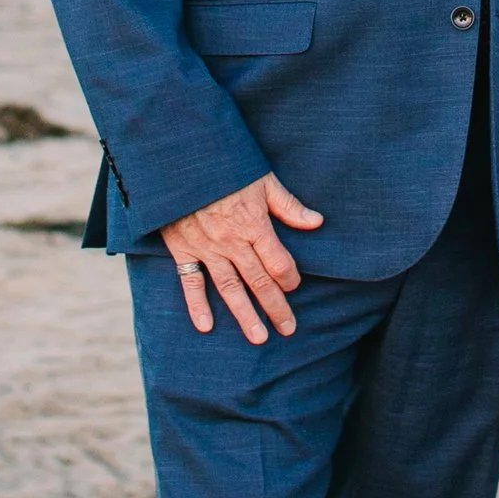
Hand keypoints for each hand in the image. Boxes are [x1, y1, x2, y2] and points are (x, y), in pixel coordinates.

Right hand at [161, 173, 325, 342]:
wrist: (181, 160)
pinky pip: (190, 281)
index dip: (290, 278)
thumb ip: (288, 205)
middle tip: (288, 329)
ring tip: (258, 337)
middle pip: (258, 281)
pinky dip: (196, 304)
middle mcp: (231, 242)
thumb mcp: (262, 179)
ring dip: (244, 315)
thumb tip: (317, 222)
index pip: (278, 262)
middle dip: (275, 307)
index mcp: (254, 225)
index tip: (294, 286)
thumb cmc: (225, 166)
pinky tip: (206, 326)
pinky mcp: (183, 249)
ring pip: (229, 288)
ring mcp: (206, 248)